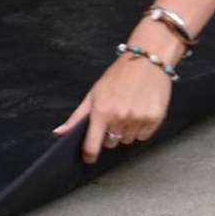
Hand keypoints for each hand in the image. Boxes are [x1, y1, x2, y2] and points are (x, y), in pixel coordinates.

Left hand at [51, 44, 175, 163]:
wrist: (148, 59)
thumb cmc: (120, 74)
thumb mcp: (94, 92)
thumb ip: (77, 116)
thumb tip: (59, 133)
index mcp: (102, 111)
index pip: (92, 146)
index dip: (89, 155)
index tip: (89, 156)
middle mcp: (120, 117)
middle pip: (111, 143)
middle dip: (111, 133)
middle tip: (116, 115)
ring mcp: (138, 118)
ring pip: (128, 140)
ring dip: (127, 131)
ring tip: (130, 110)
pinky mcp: (155, 118)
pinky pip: (144, 136)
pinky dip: (142, 128)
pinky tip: (141, 110)